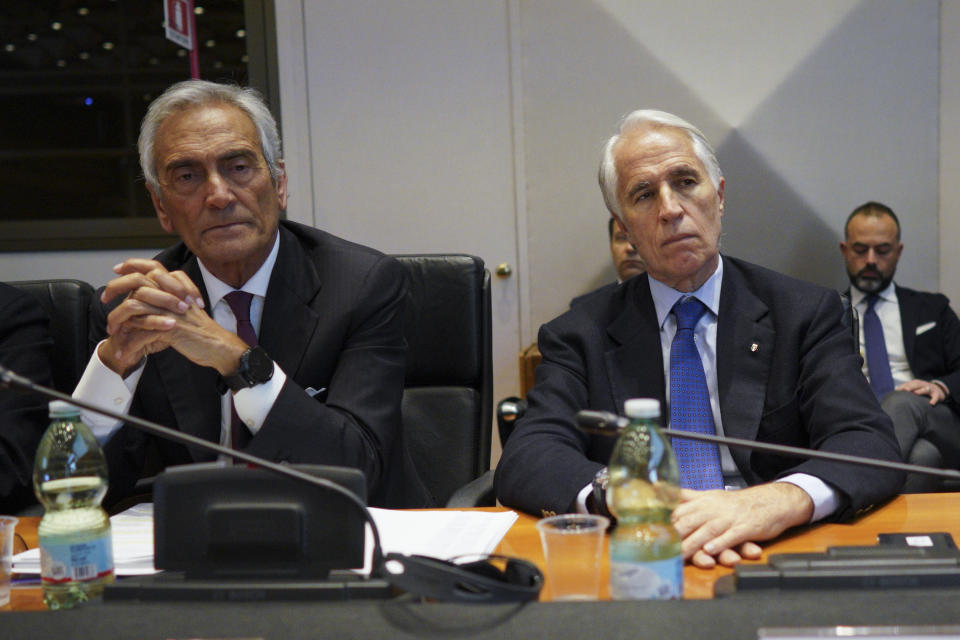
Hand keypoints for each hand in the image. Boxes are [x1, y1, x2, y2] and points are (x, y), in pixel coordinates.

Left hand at [99, 259, 247, 376]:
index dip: (133, 264)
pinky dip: (129, 345)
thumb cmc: (202, 330)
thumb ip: (170, 299)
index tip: (117, 269)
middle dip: (114, 289)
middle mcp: (172, 295)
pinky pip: (140, 334)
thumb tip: (150, 297)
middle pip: (136, 282)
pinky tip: (123, 352)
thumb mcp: (187, 308)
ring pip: (132, 308)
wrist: (218, 345)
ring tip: (111, 332)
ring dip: (117, 321)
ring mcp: (169, 311)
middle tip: (104, 298)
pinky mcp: (168, 328)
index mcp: (176, 288)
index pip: (152, 266)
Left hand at [671, 483, 812, 567]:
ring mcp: (729, 518)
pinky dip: (720, 543)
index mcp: (703, 501)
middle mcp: (713, 509)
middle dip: (674, 535)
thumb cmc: (737, 503)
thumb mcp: (710, 496)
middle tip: (659, 547)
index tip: (650, 533)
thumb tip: (661, 489)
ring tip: (679, 554)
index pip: (678, 511)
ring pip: (707, 531)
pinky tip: (710, 550)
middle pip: (689, 521)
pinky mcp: (745, 528)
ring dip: (693, 543)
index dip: (664, 523)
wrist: (770, 501)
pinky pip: (731, 536)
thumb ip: (686, 497)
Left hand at [896, 379, 945, 405]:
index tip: (897, 390)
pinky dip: (934, 400)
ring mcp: (930, 389)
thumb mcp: (915, 388)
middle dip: (911, 386)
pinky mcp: (937, 394)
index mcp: (917, 383)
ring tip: (916, 393)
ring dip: (921, 391)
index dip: (903, 386)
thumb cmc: (923, 390)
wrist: (939, 389)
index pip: (909, 384)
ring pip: (926, 389)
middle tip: (905, 389)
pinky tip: (931, 403)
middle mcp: (923, 385)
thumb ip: (907, 389)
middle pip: (917, 384)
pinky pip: (935, 397)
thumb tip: (894, 392)